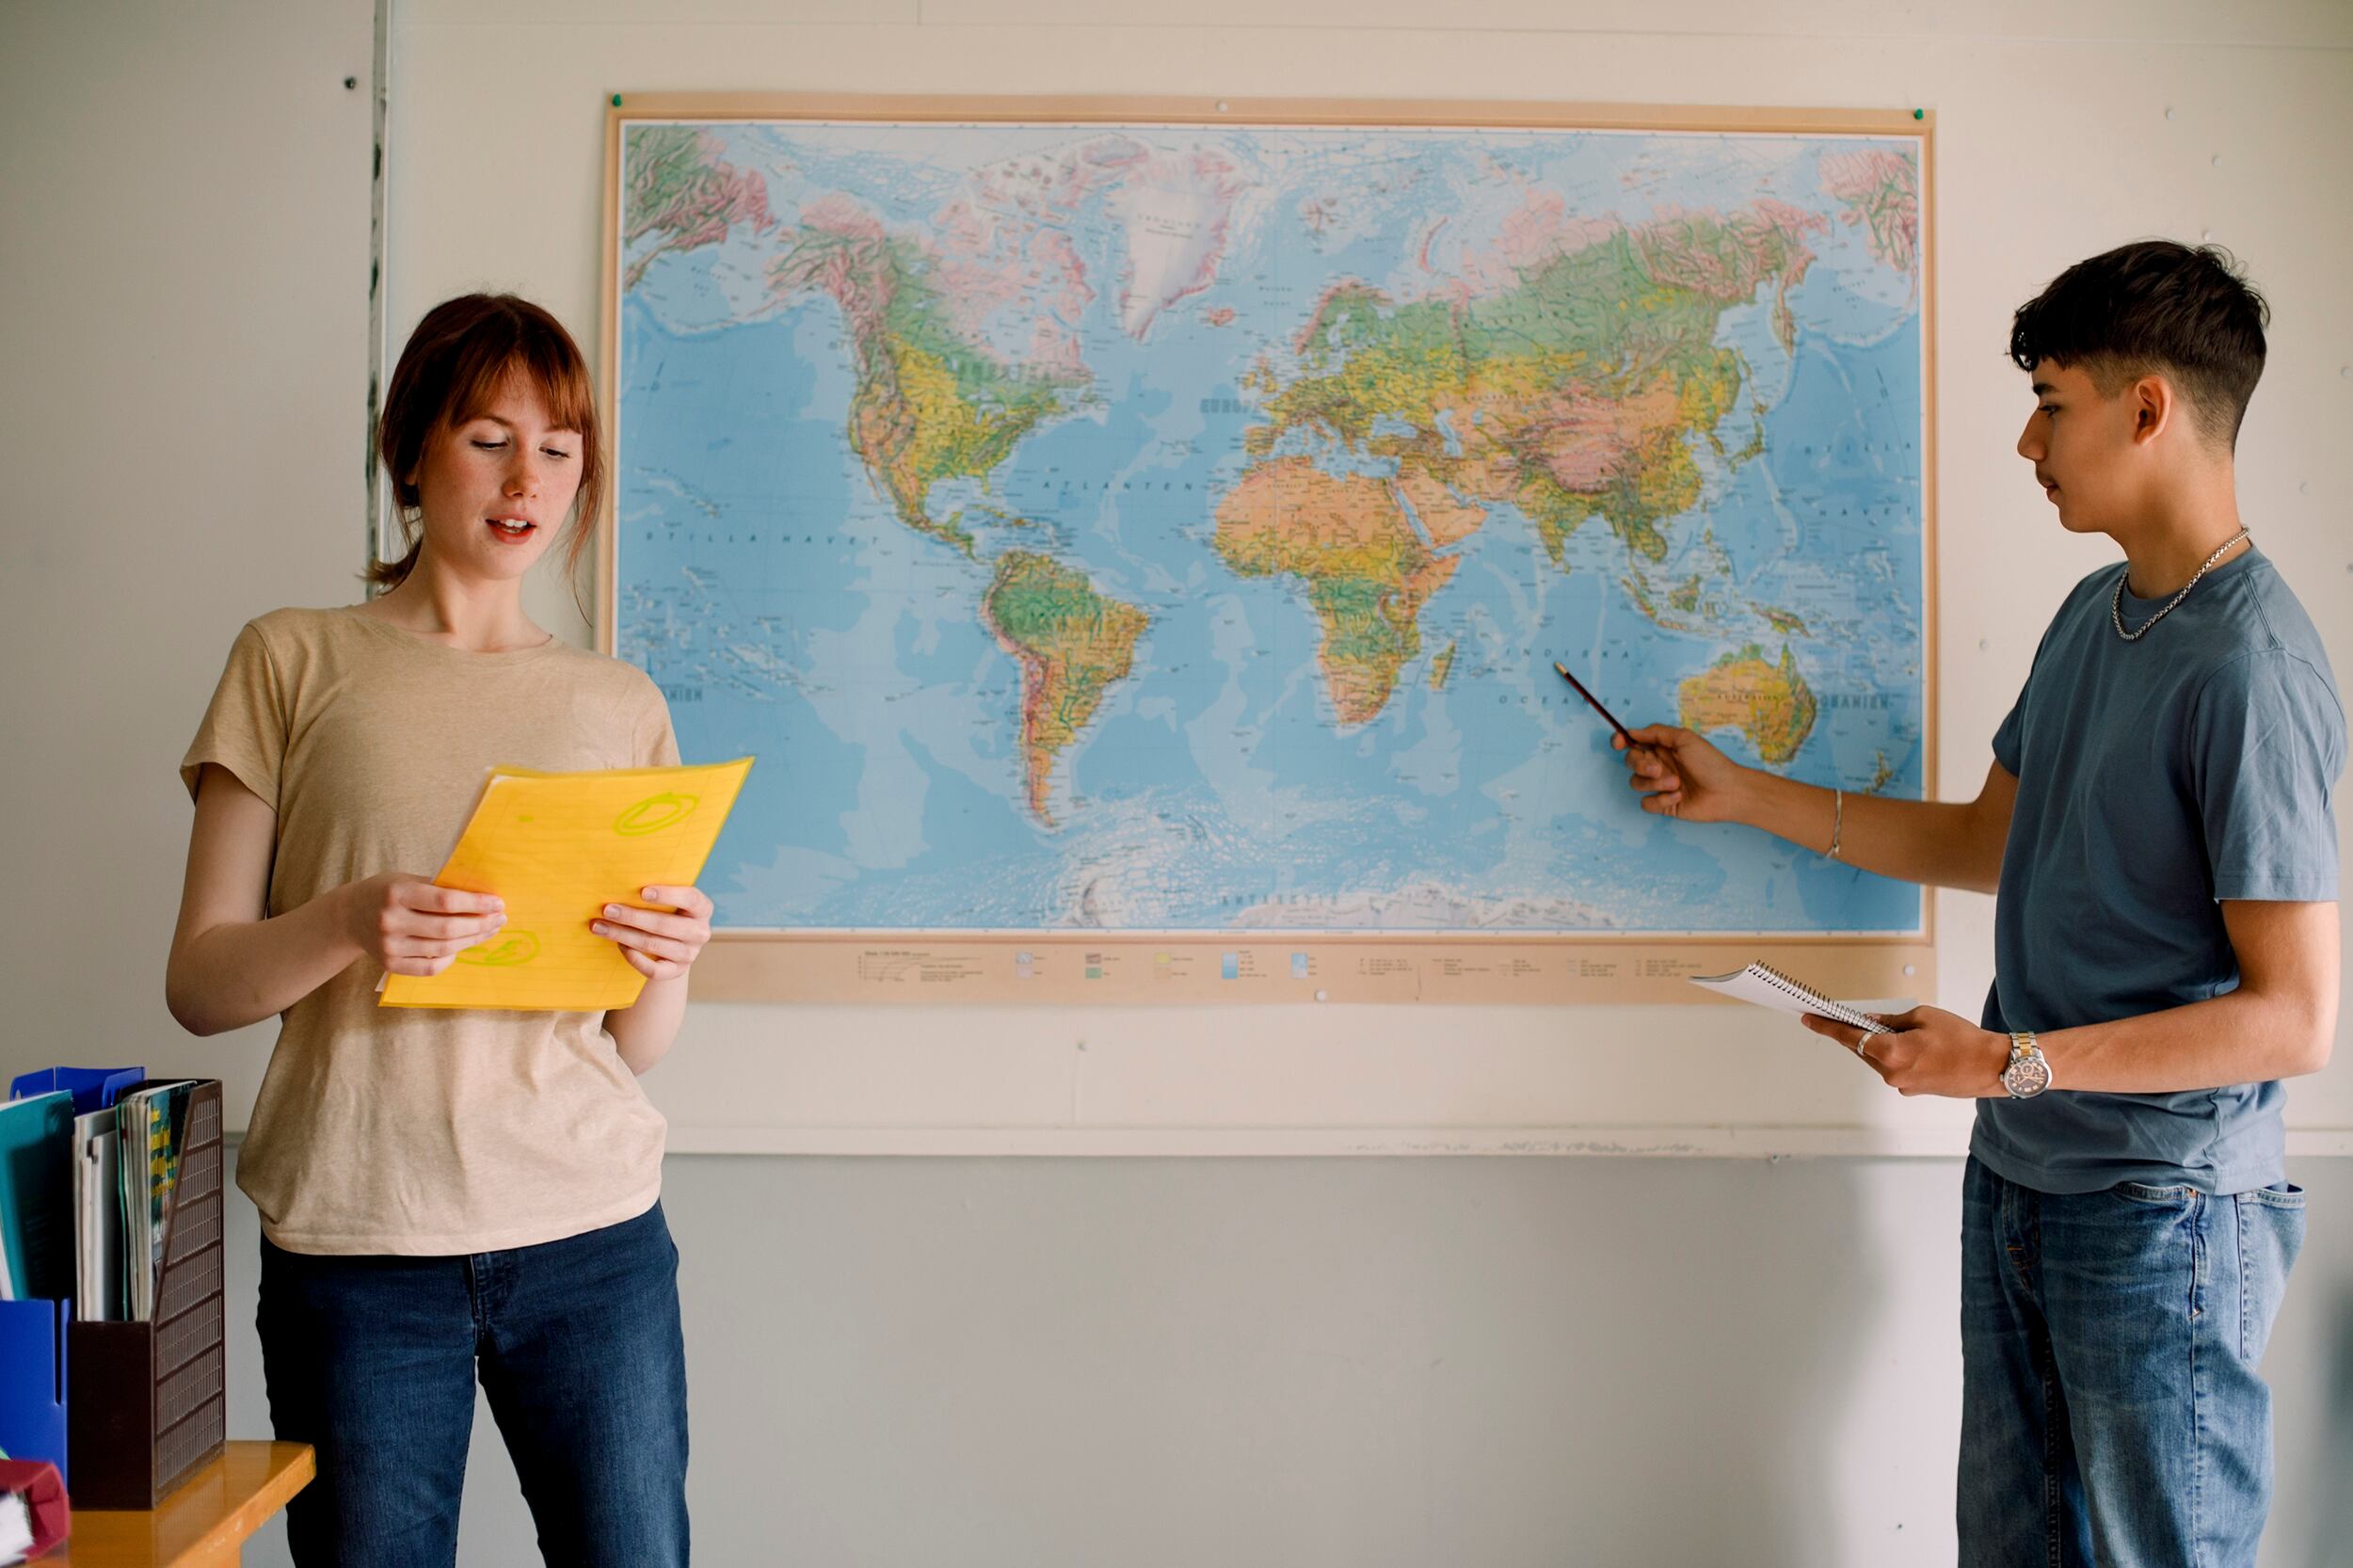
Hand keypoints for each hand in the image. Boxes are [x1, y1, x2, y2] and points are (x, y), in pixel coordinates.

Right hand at [337, 872, 504, 976]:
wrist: (349, 915)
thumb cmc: (387, 892)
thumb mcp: (407, 880)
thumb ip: (439, 887)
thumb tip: (482, 895)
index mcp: (397, 893)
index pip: (445, 901)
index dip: (476, 904)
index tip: (498, 903)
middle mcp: (391, 920)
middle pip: (447, 929)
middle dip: (480, 924)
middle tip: (500, 918)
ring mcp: (389, 946)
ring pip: (442, 949)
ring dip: (472, 940)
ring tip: (488, 931)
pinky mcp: (390, 964)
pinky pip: (429, 967)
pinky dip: (449, 959)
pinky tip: (460, 948)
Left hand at [593, 885, 713, 982]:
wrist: (672, 944)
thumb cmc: (665, 911)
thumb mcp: (669, 900)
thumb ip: (653, 892)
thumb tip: (619, 882)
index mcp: (702, 908)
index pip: (690, 899)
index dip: (667, 895)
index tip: (642, 891)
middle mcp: (700, 932)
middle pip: (664, 925)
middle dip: (632, 917)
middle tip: (607, 909)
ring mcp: (689, 954)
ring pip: (653, 945)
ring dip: (623, 935)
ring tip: (599, 926)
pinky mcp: (677, 971)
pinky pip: (653, 969)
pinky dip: (634, 958)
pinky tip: (619, 946)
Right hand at [1614, 724, 1751, 822]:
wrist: (1728, 792)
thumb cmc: (1711, 763)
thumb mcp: (1685, 738)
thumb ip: (1656, 732)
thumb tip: (1632, 731)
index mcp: (1661, 748)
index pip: (1632, 743)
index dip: (1620, 742)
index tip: (1619, 743)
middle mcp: (1658, 765)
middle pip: (1630, 762)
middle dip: (1640, 765)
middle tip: (1658, 769)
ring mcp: (1659, 786)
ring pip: (1636, 783)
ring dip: (1655, 783)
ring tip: (1677, 783)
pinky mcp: (1663, 805)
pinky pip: (1646, 803)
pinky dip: (1660, 800)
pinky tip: (1679, 796)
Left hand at [1802, 1006, 2011, 1096]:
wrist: (1992, 1066)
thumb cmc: (1962, 1038)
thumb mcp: (1923, 1017)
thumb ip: (1891, 1020)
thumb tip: (1869, 1020)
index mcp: (1891, 1052)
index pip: (1849, 1037)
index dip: (1827, 1028)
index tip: (1809, 1020)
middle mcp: (1892, 1073)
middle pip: (1862, 1049)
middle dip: (1856, 1033)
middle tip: (1845, 1017)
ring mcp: (1902, 1085)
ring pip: (1878, 1060)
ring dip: (1878, 1045)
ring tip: (1895, 1029)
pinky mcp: (1912, 1090)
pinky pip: (1894, 1069)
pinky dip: (1894, 1055)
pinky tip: (1909, 1045)